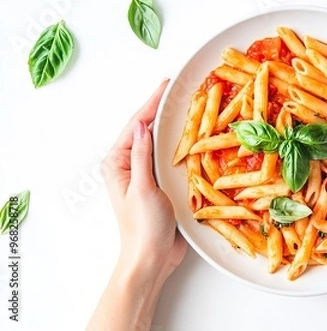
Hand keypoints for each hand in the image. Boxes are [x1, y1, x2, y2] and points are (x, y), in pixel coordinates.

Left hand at [101, 79, 186, 278]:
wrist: (151, 258)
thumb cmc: (143, 228)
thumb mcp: (142, 188)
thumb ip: (141, 156)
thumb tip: (144, 125)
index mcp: (117, 163)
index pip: (136, 125)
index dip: (151, 103)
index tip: (167, 85)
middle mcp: (128, 164)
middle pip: (146, 129)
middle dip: (161, 109)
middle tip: (179, 90)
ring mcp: (144, 173)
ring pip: (158, 141)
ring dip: (171, 125)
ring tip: (186, 106)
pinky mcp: (159, 183)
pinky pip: (168, 156)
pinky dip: (178, 144)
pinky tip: (190, 136)